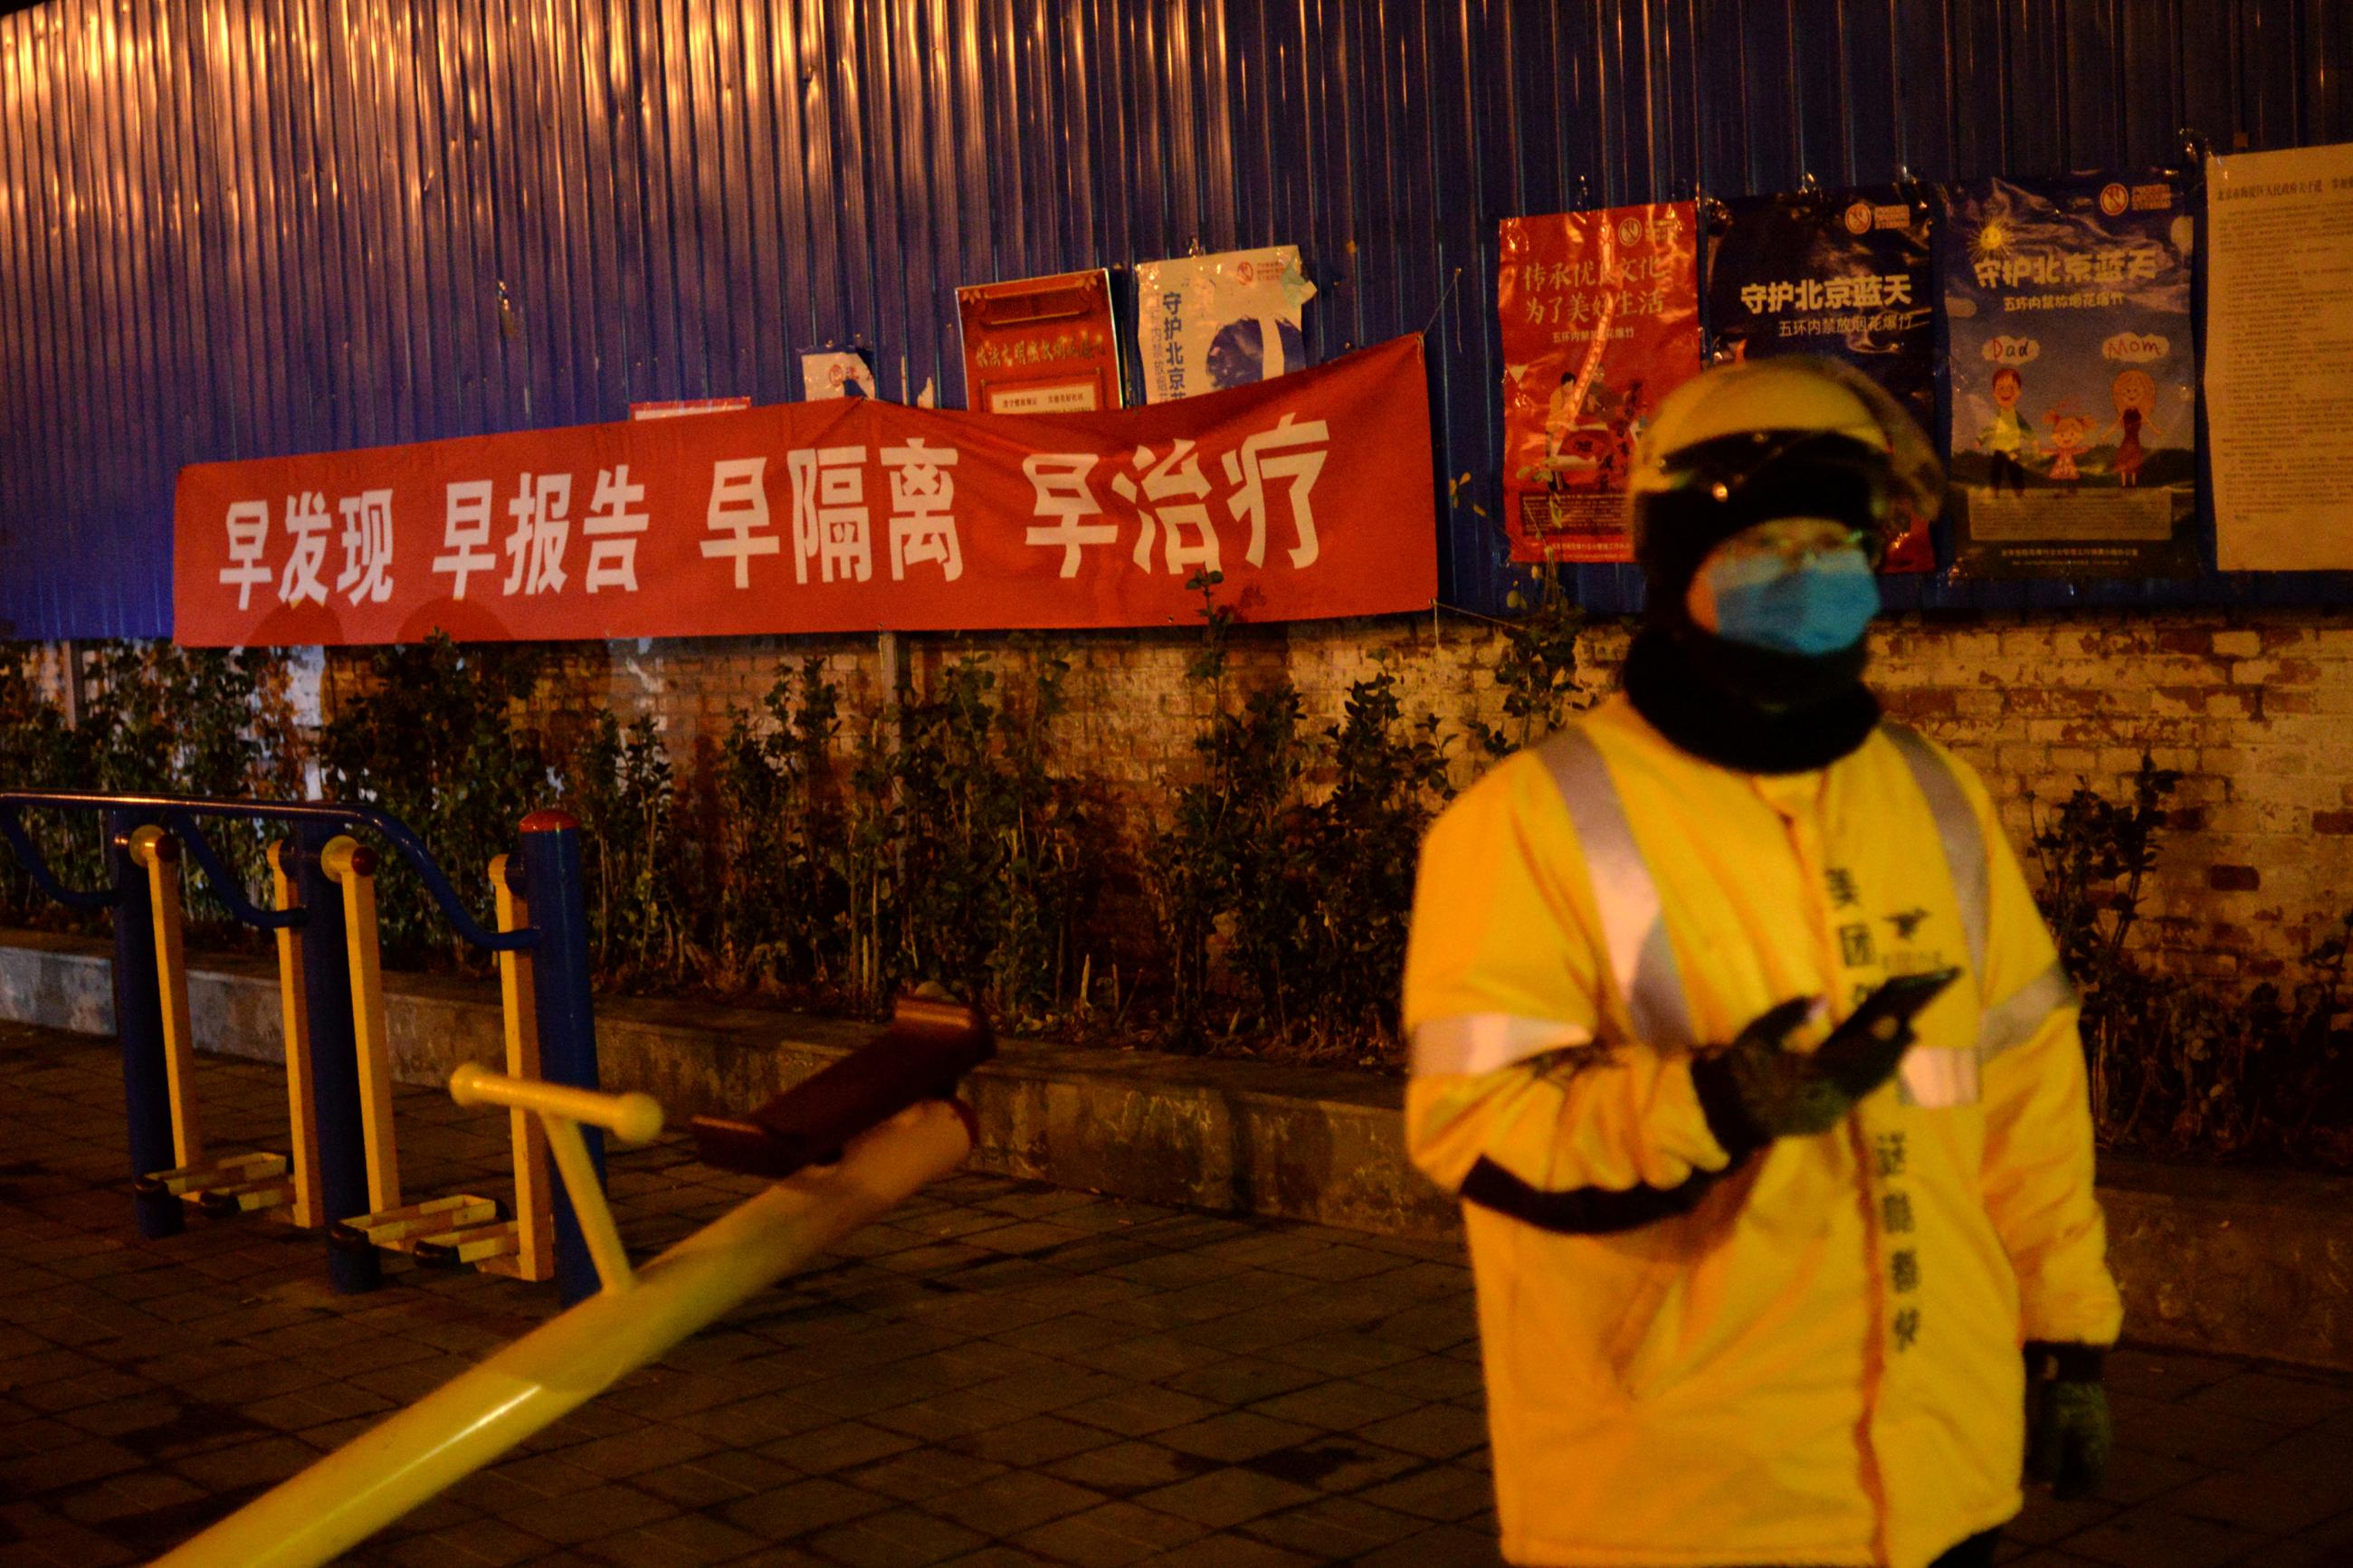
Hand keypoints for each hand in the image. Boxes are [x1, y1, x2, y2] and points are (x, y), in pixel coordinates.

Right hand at [1691, 994, 1917, 1147]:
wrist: (1722, 1116)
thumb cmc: (1739, 1073)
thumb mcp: (1757, 1038)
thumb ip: (1790, 1016)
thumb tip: (1820, 999)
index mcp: (1814, 1077)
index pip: (1857, 1054)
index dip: (1879, 1037)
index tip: (1897, 1020)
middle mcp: (1830, 1099)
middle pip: (1870, 1074)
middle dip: (1891, 1053)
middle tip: (1913, 1032)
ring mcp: (1829, 1112)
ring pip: (1866, 1088)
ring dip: (1885, 1067)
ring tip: (1902, 1048)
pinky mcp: (1824, 1119)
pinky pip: (1856, 1097)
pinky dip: (1869, 1079)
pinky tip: (1875, 1068)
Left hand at [2025, 1344, 2110, 1500]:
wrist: (2077, 1363)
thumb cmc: (2062, 1397)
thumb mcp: (2050, 1429)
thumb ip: (2047, 1458)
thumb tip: (2043, 1484)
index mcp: (2096, 1451)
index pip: (2089, 1485)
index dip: (2069, 1492)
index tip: (2050, 1492)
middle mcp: (2101, 1443)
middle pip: (2083, 1472)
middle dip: (2061, 1476)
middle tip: (2038, 1474)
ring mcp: (2097, 1429)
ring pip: (2080, 1456)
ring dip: (2060, 1460)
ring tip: (2037, 1454)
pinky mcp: (2090, 1417)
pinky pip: (2078, 1441)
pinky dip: (2062, 1445)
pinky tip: (2044, 1434)